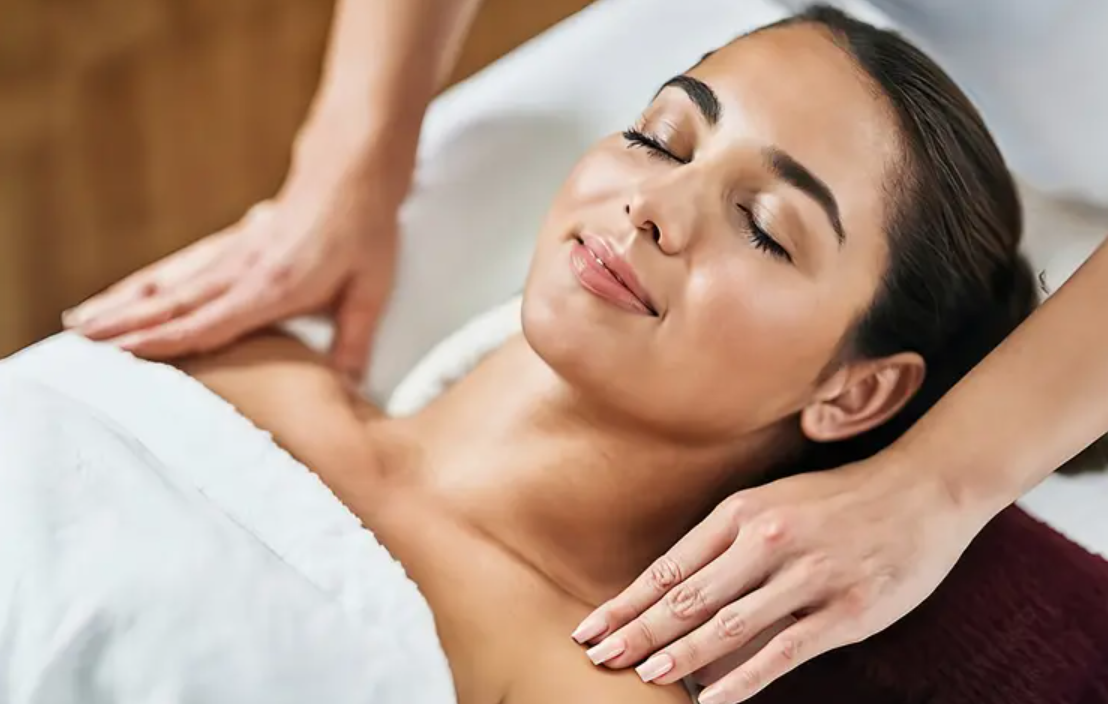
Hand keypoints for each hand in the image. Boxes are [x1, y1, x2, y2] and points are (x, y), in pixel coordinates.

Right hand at [64, 127, 404, 381]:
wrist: (352, 172)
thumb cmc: (365, 231)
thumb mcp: (372, 290)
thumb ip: (356, 340)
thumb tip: (349, 387)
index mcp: (275, 286)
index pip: (211, 320)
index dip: (167, 339)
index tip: (124, 353)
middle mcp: (243, 270)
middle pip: (174, 302)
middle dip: (125, 325)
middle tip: (79, 344)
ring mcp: (233, 253)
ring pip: (167, 282)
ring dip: (122, 302)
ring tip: (80, 322)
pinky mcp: (230, 243)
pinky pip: (178, 266)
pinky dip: (143, 281)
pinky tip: (120, 293)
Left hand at [571, 455, 985, 703]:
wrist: (923, 489)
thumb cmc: (837, 500)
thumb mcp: (773, 502)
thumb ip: (726, 544)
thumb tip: (671, 592)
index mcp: (743, 512)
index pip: (670, 567)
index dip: (626, 602)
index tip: (590, 628)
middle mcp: (769, 540)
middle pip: (689, 598)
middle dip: (638, 632)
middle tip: (598, 657)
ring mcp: (808, 575)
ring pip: (729, 625)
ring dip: (681, 655)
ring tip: (644, 676)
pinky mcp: (847, 610)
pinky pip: (785, 650)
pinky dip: (745, 678)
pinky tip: (714, 698)